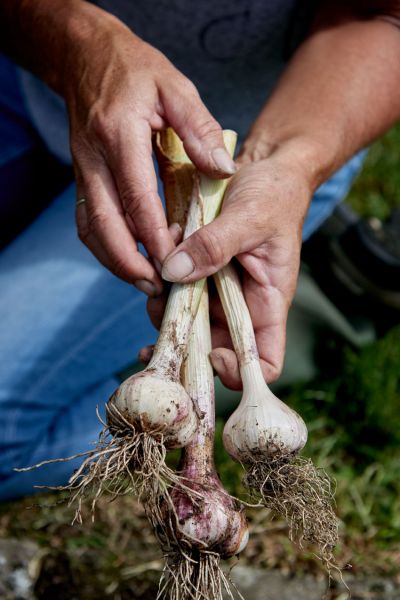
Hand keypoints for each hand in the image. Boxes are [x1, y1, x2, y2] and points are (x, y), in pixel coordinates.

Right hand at [62, 7, 235, 294]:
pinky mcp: (82, 178)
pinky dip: (106, 246)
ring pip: (91, 228)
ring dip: (115, 260)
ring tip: (145, 281)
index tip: (173, 262)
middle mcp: (94, 158)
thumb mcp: (176, 88)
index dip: (152, 234)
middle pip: (104, 223)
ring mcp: (83, 170)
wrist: (86, 56)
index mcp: (120, 135)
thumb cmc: (136, 70)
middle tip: (155, 285)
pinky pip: (88, 221)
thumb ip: (199, 130)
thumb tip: (223, 171)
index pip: (135, 196)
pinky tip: (129, 258)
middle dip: (128, 261)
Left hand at [150, 144, 313, 386]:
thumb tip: (172, 275)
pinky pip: (175, 291)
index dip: (238, 371)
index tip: (212, 353)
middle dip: (184, 339)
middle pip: (213, 349)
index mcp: (268, 303)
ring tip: (160, 266)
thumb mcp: (250, 216)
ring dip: (166, 305)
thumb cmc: (274, 194)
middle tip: (160, 309)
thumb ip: (214, 246)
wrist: (263, 171)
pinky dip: (163, 279)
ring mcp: (218, 293)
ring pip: (187, 322)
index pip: (263, 362)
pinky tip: (161, 250)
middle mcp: (241, 306)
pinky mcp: (199, 275)